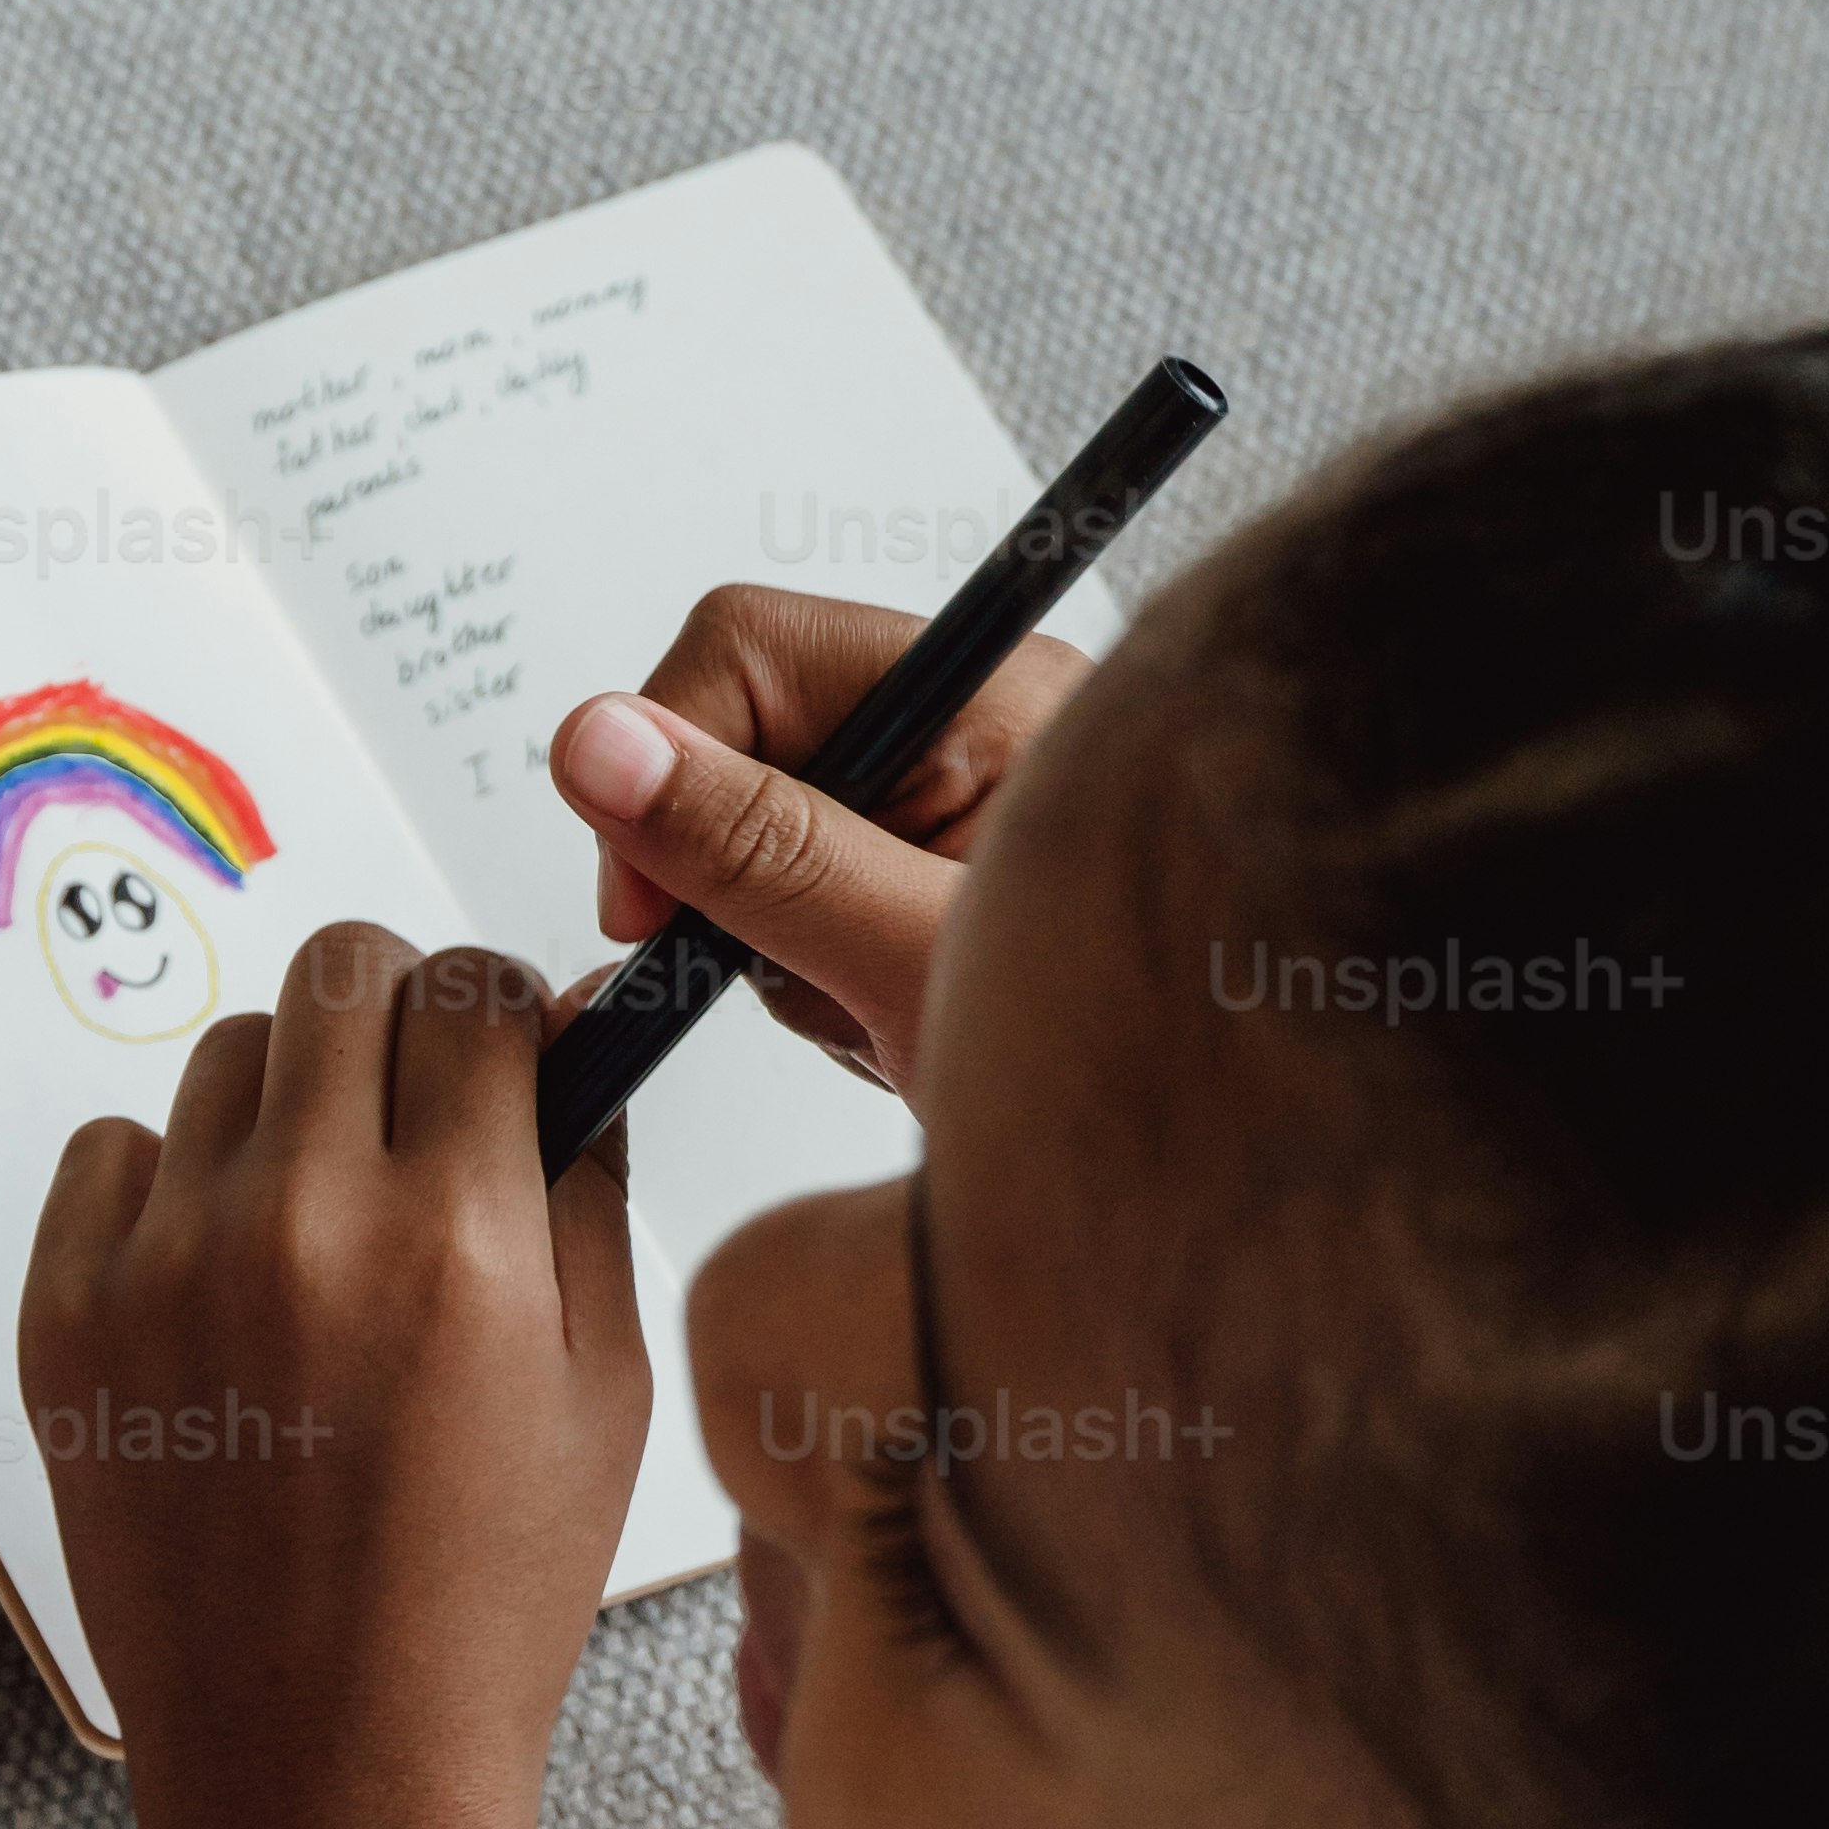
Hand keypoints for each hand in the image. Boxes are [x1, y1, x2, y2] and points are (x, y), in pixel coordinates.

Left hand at [20, 926, 647, 1828]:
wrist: (321, 1769)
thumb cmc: (482, 1602)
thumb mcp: (602, 1391)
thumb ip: (585, 1183)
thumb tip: (574, 1033)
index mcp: (457, 1238)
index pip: (472, 988)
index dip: (502, 1009)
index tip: (504, 1054)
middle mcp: (299, 1224)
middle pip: (340, 971)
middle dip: (396, 1015)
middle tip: (415, 1105)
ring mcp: (162, 1266)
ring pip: (225, 1053)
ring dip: (286, 1099)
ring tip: (322, 1225)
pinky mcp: (61, 1315)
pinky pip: (111, 1151)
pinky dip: (172, 1186)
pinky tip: (227, 1290)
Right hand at [550, 596, 1098, 1098]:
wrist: (1233, 1179)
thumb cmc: (1136, 1071)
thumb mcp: (911, 960)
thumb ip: (755, 847)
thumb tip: (595, 742)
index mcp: (987, 691)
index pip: (745, 648)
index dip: (660, 768)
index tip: (650, 909)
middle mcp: (974, 722)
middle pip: (745, 746)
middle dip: (742, 883)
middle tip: (813, 986)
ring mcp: (962, 800)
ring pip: (765, 842)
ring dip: (788, 951)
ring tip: (884, 1026)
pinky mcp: (943, 873)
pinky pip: (814, 904)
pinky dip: (823, 981)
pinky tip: (895, 1033)